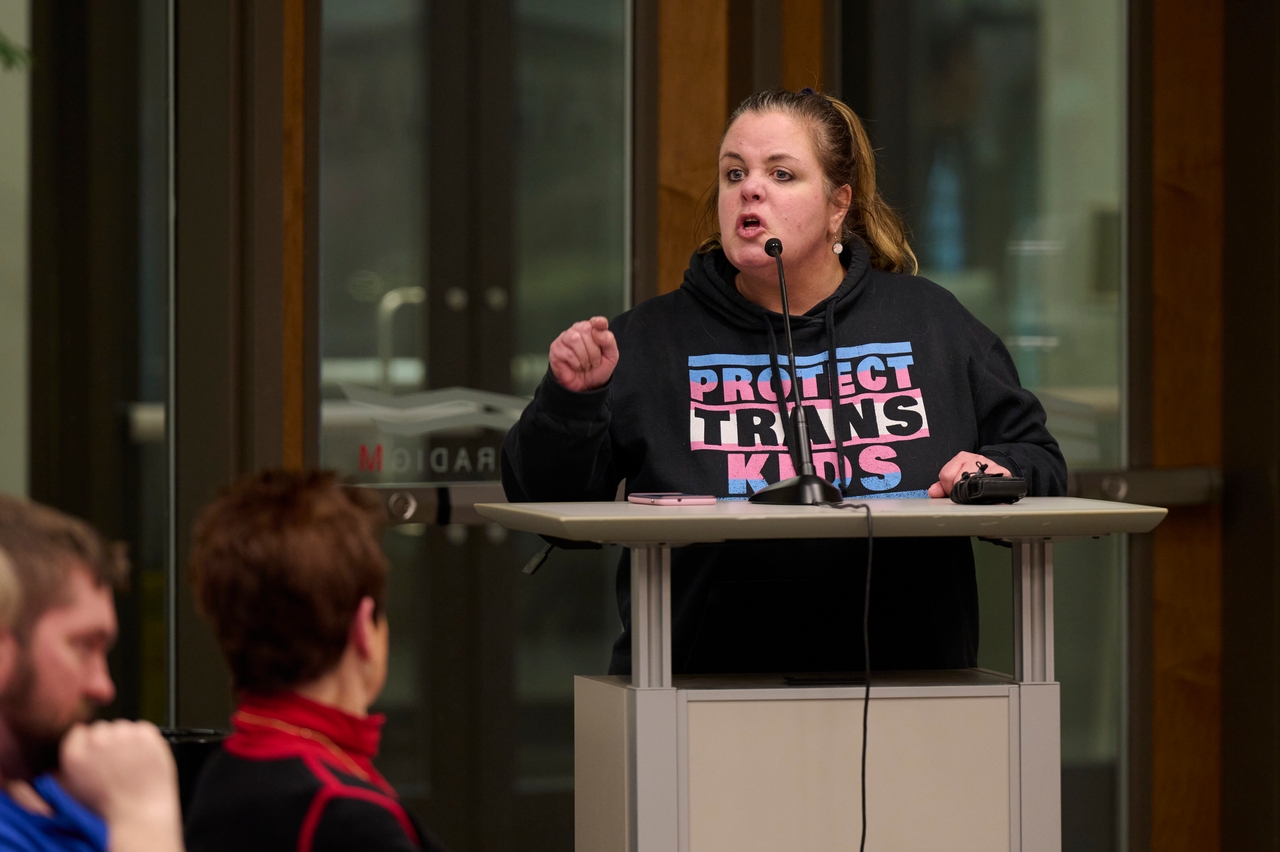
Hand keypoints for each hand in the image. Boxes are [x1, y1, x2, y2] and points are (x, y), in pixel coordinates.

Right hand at [59, 721, 182, 851]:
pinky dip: (144, 740)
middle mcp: (98, 741)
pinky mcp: (146, 735)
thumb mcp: (69, 794)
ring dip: (125, 740)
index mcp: (75, 754)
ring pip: (122, 727)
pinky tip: (141, 758)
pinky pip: (143, 728)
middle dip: (106, 742)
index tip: (95, 754)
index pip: (78, 732)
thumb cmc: (105, 810)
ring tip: (128, 763)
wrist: (137, 816)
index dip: (87, 744)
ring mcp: (124, 736)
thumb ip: (59, 775)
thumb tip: (53, 767)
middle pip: (100, 728)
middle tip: (113, 762)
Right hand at [549, 317, 618, 391]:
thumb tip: (598, 331)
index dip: (598, 322)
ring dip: (584, 357)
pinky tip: (576, 366)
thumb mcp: (610, 357)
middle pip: (586, 330)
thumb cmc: (596, 369)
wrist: (585, 386)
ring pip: (575, 339)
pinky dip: (576, 363)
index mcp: (592, 330)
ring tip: (585, 365)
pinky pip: (568, 353)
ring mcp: (565, 338)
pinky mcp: (556, 349)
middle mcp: (577, 331)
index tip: (601, 325)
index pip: (596, 321)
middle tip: (594, 362)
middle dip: (594, 351)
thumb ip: (609, 341)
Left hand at [928, 452, 1011, 497]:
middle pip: (957, 480)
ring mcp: (990, 465)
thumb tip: (933, 492)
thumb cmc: (974, 477)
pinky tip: (985, 493)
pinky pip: (990, 486)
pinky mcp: (1003, 473)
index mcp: (962, 458)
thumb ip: (942, 486)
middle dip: (959, 490)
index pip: (946, 475)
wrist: (997, 473)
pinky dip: (987, 493)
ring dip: (972, 492)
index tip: (954, 490)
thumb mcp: (956, 478)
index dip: (948, 487)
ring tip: (975, 492)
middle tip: (965, 493)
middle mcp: (975, 458)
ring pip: (972, 483)